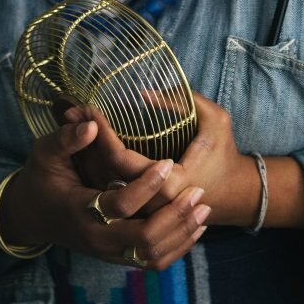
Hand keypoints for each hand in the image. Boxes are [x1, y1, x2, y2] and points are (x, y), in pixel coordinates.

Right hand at [0, 119, 210, 270]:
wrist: (31, 216)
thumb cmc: (40, 178)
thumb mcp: (44, 152)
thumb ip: (67, 138)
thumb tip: (93, 122)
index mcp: (80, 211)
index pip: (119, 206)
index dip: (145, 186)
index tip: (168, 163)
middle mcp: (96, 239)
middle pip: (144, 239)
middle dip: (175, 216)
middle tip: (199, 192)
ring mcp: (107, 252)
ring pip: (153, 256)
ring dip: (181, 234)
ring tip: (203, 209)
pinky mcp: (117, 256)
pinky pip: (152, 261)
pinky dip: (176, 248)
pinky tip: (194, 228)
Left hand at [63, 94, 260, 226]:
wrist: (234, 192)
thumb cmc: (224, 151)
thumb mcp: (215, 118)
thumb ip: (183, 102)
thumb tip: (142, 94)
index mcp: (169, 183)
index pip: (121, 160)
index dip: (103, 133)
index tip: (89, 107)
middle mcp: (150, 203)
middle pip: (103, 173)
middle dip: (83, 139)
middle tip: (69, 110)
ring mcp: (144, 209)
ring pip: (102, 182)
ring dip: (84, 150)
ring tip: (71, 117)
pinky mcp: (141, 206)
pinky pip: (109, 186)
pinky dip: (94, 162)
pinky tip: (84, 139)